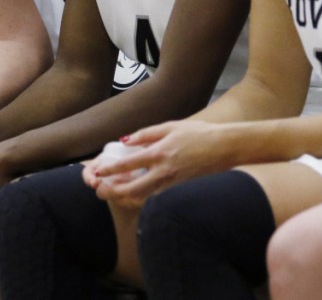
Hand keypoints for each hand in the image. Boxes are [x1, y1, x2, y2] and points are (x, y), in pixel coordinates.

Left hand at [86, 120, 231, 206]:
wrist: (224, 148)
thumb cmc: (198, 133)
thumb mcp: (170, 126)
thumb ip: (146, 134)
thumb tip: (125, 140)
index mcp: (159, 153)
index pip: (128, 164)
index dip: (110, 170)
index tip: (97, 171)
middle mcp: (163, 171)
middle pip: (132, 189)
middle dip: (113, 192)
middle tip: (101, 190)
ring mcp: (172, 182)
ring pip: (143, 195)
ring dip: (126, 195)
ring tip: (113, 190)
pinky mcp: (178, 187)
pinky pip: (155, 194)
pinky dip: (141, 194)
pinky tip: (134, 188)